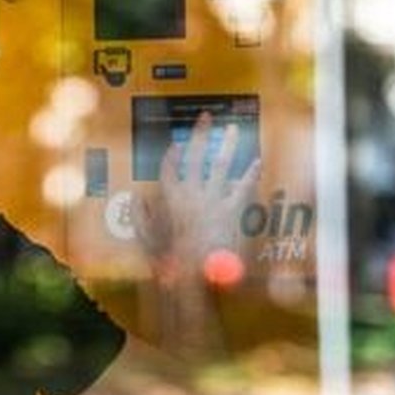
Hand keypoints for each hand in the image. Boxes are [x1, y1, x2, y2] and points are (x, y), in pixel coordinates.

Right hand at [133, 112, 259, 282]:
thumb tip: (136, 201)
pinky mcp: (233, 210)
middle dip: (199, 135)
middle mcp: (192, 195)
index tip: (175, 144)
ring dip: (226, 145)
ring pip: (219, 165)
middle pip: (194, 157)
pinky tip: (257, 162)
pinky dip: (251, 174)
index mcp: (170, 201)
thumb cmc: (174, 264)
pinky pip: (243, 187)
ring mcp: (213, 200)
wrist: (199, 277)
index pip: (168, 171)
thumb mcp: (150, 244)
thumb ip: (141, 221)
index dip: (171, 156)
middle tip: (206, 117)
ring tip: (233, 129)